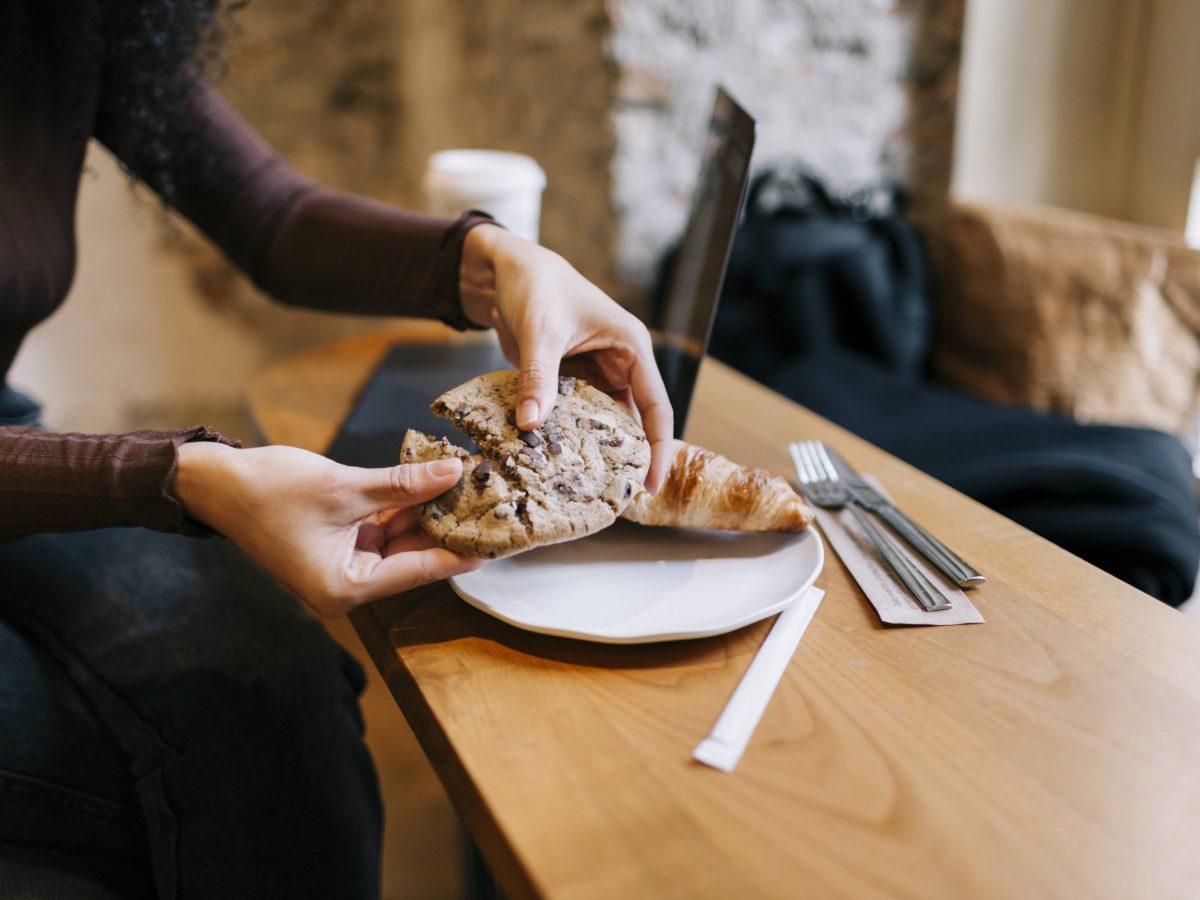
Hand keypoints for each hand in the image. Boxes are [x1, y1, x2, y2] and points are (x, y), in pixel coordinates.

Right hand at [174, 442, 481, 617]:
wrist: (215, 483)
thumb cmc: (269, 491)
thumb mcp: (346, 487)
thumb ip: (403, 485)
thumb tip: (453, 472)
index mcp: (344, 588)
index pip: (417, 572)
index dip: (460, 553)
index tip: (498, 542)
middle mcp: (346, 586)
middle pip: (412, 560)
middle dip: (448, 530)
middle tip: (491, 508)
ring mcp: (342, 566)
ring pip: (400, 543)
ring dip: (429, 516)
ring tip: (470, 491)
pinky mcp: (338, 545)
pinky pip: (382, 531)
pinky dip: (405, 510)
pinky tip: (434, 486)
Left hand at [460, 224, 673, 492]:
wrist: (503, 270)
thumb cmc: (534, 286)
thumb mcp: (539, 331)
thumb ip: (538, 377)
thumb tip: (532, 424)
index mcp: (631, 347)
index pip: (657, 406)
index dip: (658, 447)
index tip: (649, 485)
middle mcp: (620, 363)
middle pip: (634, 420)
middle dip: (626, 456)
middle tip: (615, 498)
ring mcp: (595, 372)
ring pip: (603, 421)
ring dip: (594, 449)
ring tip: (586, 488)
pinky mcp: (570, 378)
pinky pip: (576, 414)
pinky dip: (567, 435)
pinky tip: (556, 462)